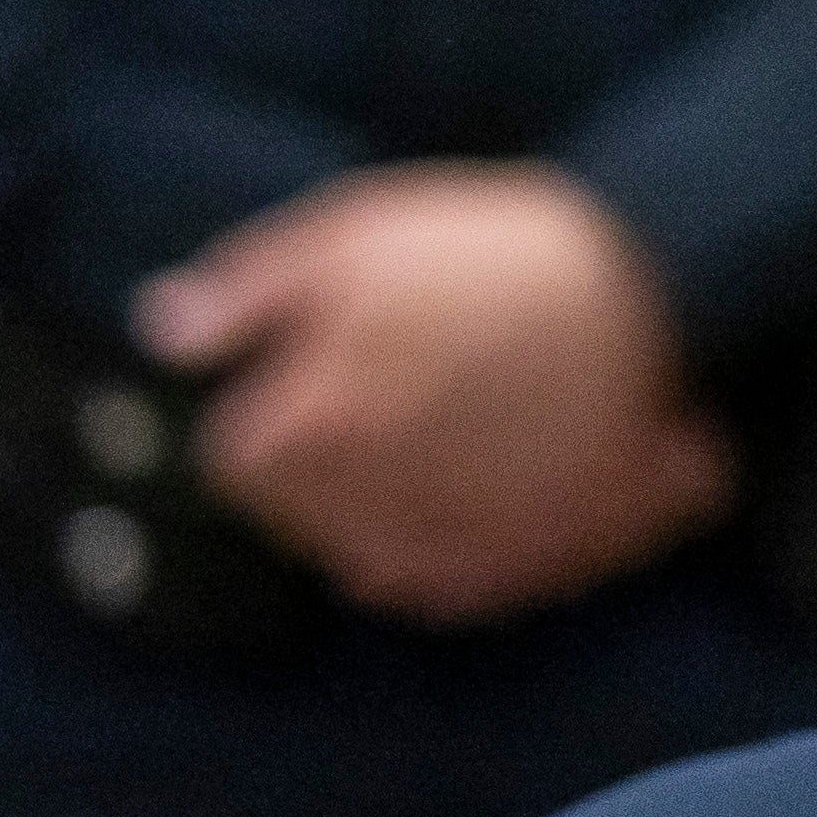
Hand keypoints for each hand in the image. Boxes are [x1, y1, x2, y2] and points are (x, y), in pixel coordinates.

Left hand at [138, 166, 731, 625]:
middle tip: (397, 385)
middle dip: (329, 463)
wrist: (654, 290)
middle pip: (307, 518)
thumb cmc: (493, 255)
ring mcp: (450, 557)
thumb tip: (162, 328)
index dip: (271, 404)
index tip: (319, 363)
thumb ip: (245, 292)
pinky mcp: (527, 573)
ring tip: (451, 430)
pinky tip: (502, 474)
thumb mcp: (350, 234)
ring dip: (390, 510)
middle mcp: (366, 520)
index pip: (236, 458)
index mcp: (307, 437)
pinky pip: (461, 581)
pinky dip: (465, 540)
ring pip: (377, 558)